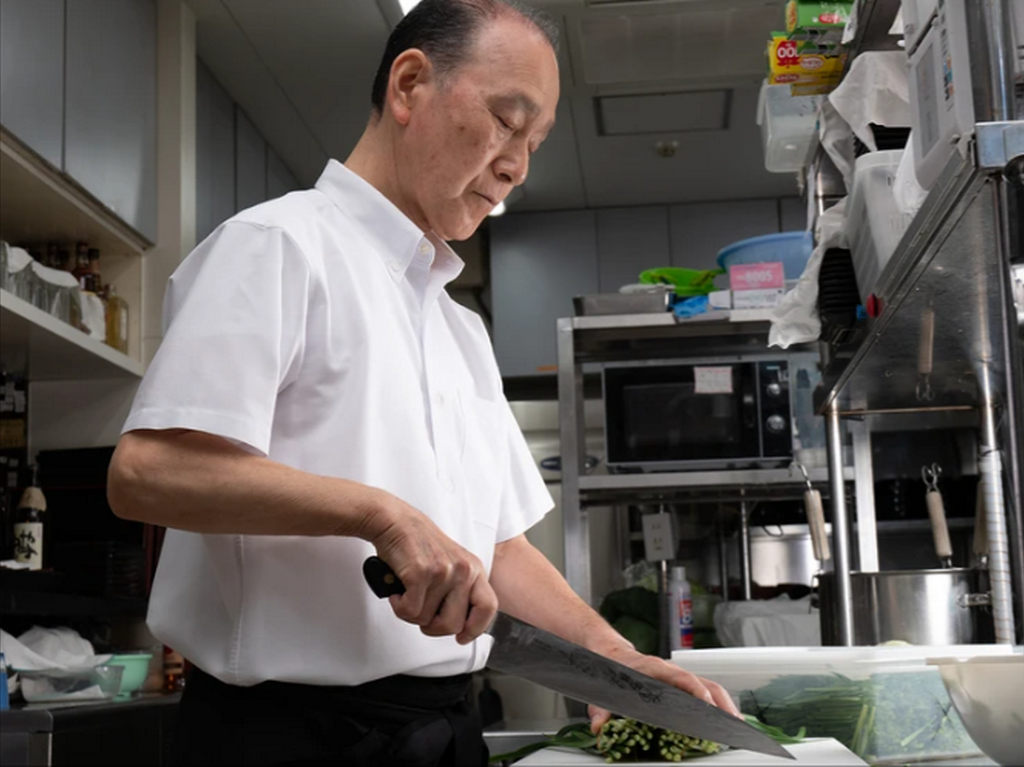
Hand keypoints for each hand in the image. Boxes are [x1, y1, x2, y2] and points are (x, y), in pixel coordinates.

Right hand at [367, 492, 496, 643]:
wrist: (395, 522)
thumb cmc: (419, 545)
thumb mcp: (451, 564)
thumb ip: (460, 590)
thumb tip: (459, 625)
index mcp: (474, 569)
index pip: (488, 607)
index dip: (475, 629)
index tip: (461, 637)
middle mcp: (463, 570)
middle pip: (453, 625)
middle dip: (433, 626)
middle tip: (422, 611)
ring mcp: (443, 571)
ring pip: (426, 620)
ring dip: (412, 613)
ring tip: (409, 593)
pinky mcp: (421, 573)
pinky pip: (409, 611)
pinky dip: (399, 607)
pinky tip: (399, 591)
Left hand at [586, 648, 740, 733]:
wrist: (610, 654)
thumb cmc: (611, 670)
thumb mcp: (602, 692)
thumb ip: (601, 710)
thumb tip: (598, 725)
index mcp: (653, 669)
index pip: (681, 677)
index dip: (696, 690)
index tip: (708, 705)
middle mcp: (669, 671)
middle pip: (702, 682)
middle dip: (720, 702)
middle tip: (732, 721)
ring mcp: (677, 676)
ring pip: (708, 686)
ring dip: (724, 703)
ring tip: (736, 723)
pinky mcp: (681, 683)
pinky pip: (705, 689)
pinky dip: (718, 702)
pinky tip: (726, 717)